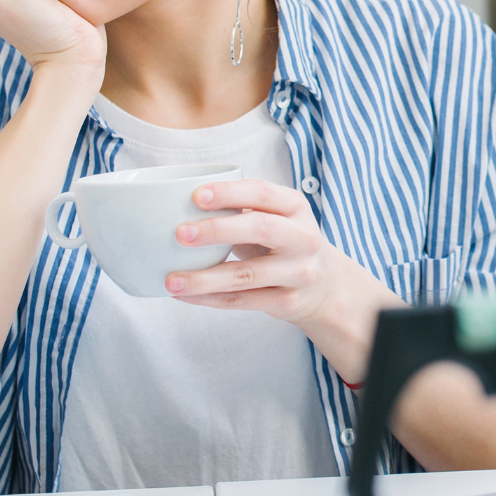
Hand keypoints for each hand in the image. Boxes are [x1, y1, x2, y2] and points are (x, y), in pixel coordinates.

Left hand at [165, 178, 399, 376]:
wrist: (325, 285)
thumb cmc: (283, 242)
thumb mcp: (275, 216)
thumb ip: (241, 208)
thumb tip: (176, 205)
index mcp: (295, 207)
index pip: (262, 193)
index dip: (230, 193)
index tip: (196, 196)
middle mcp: (303, 237)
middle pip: (261, 229)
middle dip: (218, 230)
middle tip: (180, 234)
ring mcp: (298, 272)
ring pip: (247, 275)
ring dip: (204, 278)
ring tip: (171, 279)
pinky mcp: (288, 302)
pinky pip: (242, 300)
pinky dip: (209, 299)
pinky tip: (184, 295)